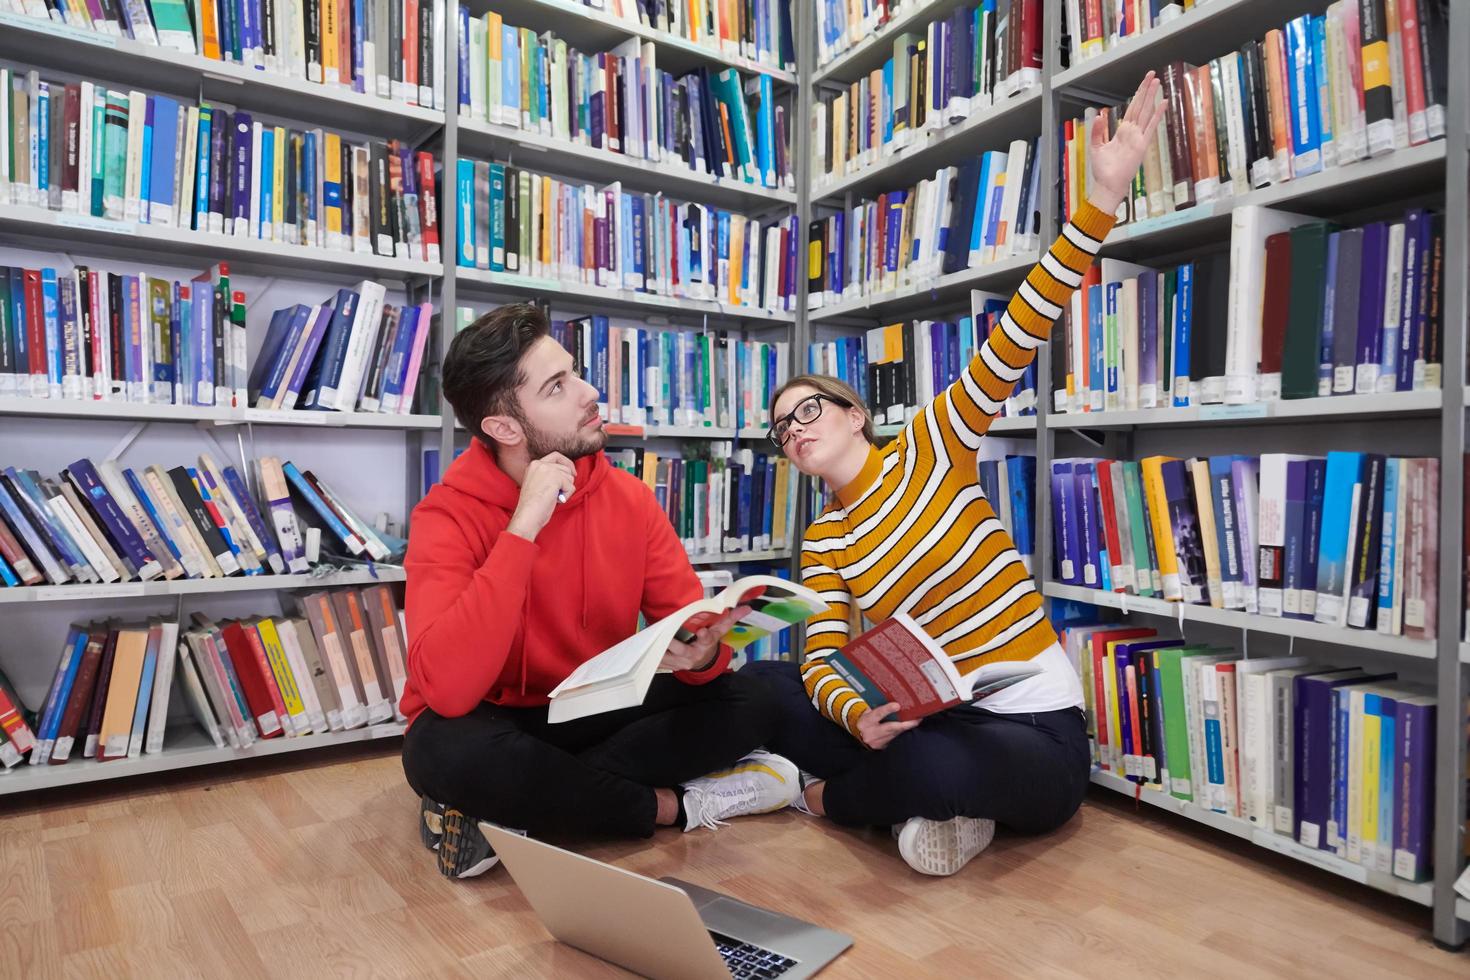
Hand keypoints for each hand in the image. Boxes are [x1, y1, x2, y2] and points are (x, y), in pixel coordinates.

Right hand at [506, 452, 575, 541]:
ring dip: (565, 490)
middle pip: (566, 468)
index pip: (556, 456)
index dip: (567, 463)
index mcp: (533, 465)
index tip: (573, 473)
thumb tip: (569, 473)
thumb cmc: (532, 506)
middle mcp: (540, 464)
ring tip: (553, 497)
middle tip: (557, 494)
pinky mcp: (556, 478)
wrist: (528, 515)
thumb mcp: (538, 484)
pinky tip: (555, 500)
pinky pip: (571, 486)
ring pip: (570, 477)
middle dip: (566, 482)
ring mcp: (548, 470)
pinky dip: (566, 496)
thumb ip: (549, 475)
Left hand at [660, 606, 749, 672]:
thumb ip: (730, 618)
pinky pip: (659, 661)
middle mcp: (693, 655)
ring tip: (653, 639)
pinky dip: (653, 654)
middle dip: (673, 643)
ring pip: (667, 656)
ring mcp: (680, 662)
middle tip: (665, 635)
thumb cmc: (709, 642)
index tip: (702, 632)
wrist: (702, 663)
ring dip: (659, 648)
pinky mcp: (669, 666)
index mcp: (706, 644)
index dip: (704, 636)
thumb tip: (747, 608)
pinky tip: (648, 646)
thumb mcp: (719, 631)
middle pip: (681, 649)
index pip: (707, 640)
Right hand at [855, 703, 919, 749]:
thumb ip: (878, 708)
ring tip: (916, 720)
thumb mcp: (867, 712)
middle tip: (916, 718)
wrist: (860, 735)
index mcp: (865, 722)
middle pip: (890, 727)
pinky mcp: (882, 746)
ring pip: (895, 733)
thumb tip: (892, 700)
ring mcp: (877, 741)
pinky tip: (909, 727)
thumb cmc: (866, 720)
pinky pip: (895, 738)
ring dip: (906, 727)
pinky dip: (902, 732)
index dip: (887, 710)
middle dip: (904, 723)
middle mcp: (870, 733)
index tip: (897, 705)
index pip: (877, 714)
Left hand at [1087, 71, 1166, 215]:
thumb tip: (1100, 115)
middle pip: (1140, 106)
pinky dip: (1157, 115)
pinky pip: (1150, 127)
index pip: (1132, 108)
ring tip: (1157, 82)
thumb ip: (1098, 131)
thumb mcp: (1096, 146)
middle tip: (1152, 74)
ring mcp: (1138, 137)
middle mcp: (1132, 132)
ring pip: (1146, 112)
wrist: (1108, 184)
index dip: (1137, 95)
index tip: (1143, 82)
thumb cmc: (1103, 169)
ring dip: (1151, 97)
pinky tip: (1163, 103)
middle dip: (1146, 90)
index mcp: (1122, 131)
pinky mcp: (1141, 144)